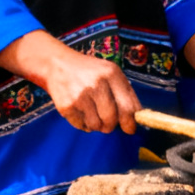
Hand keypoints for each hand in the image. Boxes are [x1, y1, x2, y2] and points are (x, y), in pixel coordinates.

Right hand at [1, 31, 142, 132]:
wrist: (57, 64)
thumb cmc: (90, 72)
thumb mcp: (110, 73)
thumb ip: (125, 93)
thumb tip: (136, 119)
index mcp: (111, 74)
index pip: (127, 106)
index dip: (130, 122)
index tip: (130, 129)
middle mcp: (96, 84)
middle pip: (111, 119)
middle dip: (111, 125)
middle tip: (107, 122)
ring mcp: (80, 96)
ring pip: (96, 126)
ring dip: (96, 124)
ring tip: (91, 111)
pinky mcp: (66, 106)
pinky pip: (81, 126)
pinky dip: (83, 124)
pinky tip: (80, 111)